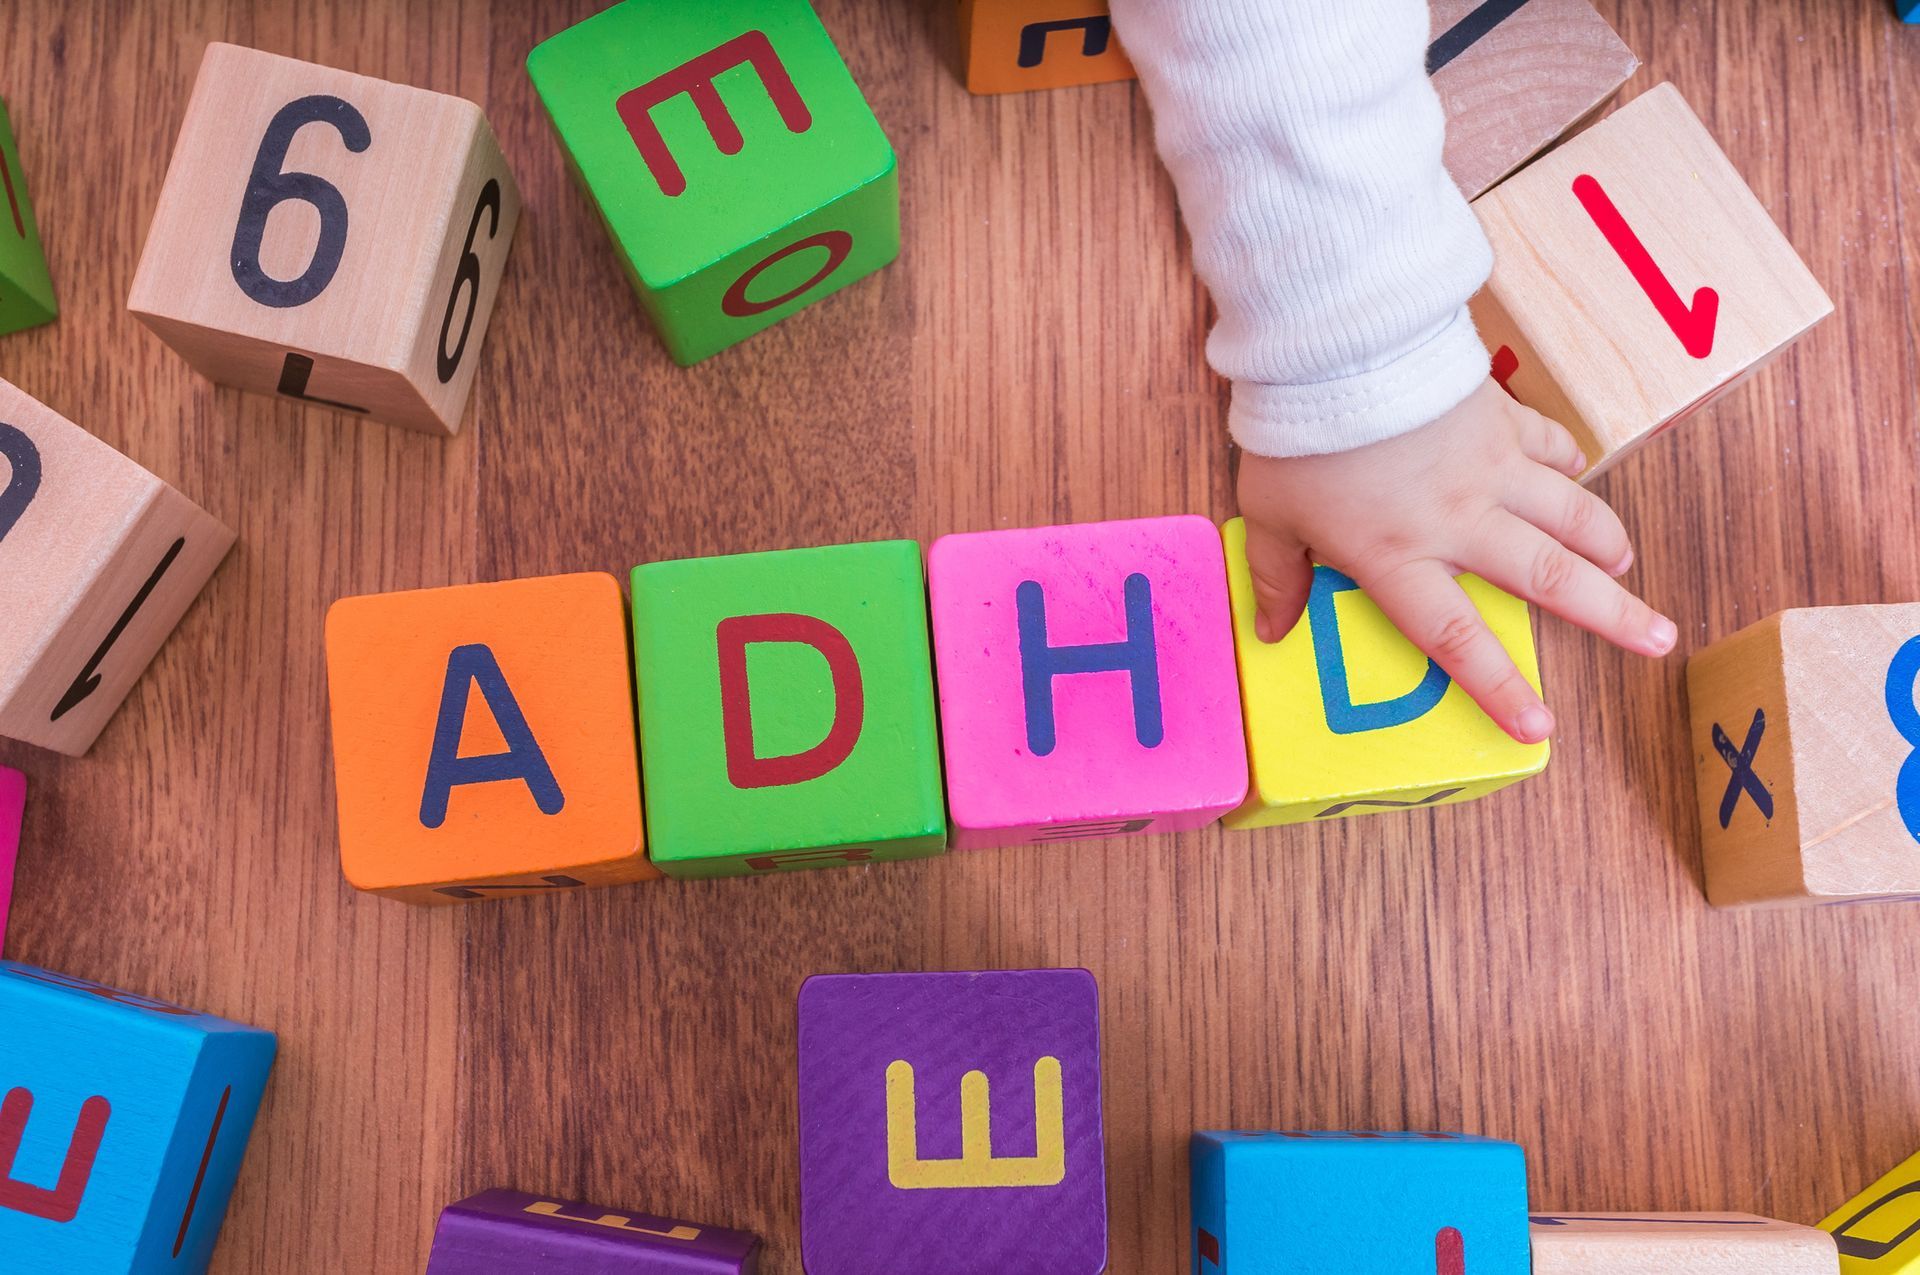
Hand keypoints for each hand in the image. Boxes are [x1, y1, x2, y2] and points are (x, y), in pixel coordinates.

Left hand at [1236, 377, 1675, 743]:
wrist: (1335, 345)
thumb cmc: (1296, 436)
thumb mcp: (1266, 515)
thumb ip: (1276, 576)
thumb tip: (1271, 631)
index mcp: (1399, 556)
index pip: (1454, 638)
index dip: (1499, 688)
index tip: (1539, 728)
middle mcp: (1459, 520)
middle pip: (1549, 578)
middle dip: (1612, 616)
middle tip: (1659, 641)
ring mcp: (1489, 467)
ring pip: (1568, 513)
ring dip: (1607, 543)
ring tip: (1630, 569)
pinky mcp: (1499, 417)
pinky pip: (1549, 445)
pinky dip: (1568, 462)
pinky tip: (1580, 473)